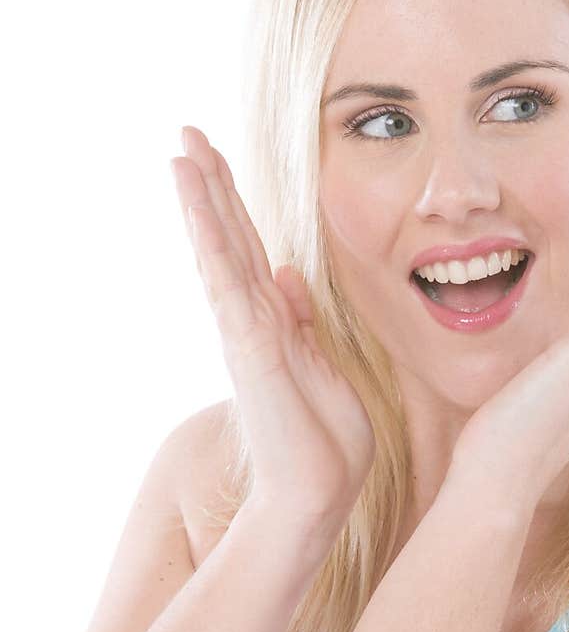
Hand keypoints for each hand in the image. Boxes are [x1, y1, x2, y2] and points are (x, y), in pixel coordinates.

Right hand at [170, 126, 375, 536]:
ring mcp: (244, 330)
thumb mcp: (324, 367)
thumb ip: (302, 321)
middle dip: (209, 186)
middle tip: (186, 135)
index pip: (247, 250)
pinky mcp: (247, 344)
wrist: (317, 495)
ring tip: (181, 151)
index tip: (216, 159)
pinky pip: (225, 278)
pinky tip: (195, 199)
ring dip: (201, 199)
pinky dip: (209, 236)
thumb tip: (287, 275)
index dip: (233, 204)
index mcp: (271, 323)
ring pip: (217, 250)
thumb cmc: (324, 442)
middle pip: (225, 239)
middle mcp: (249, 320)